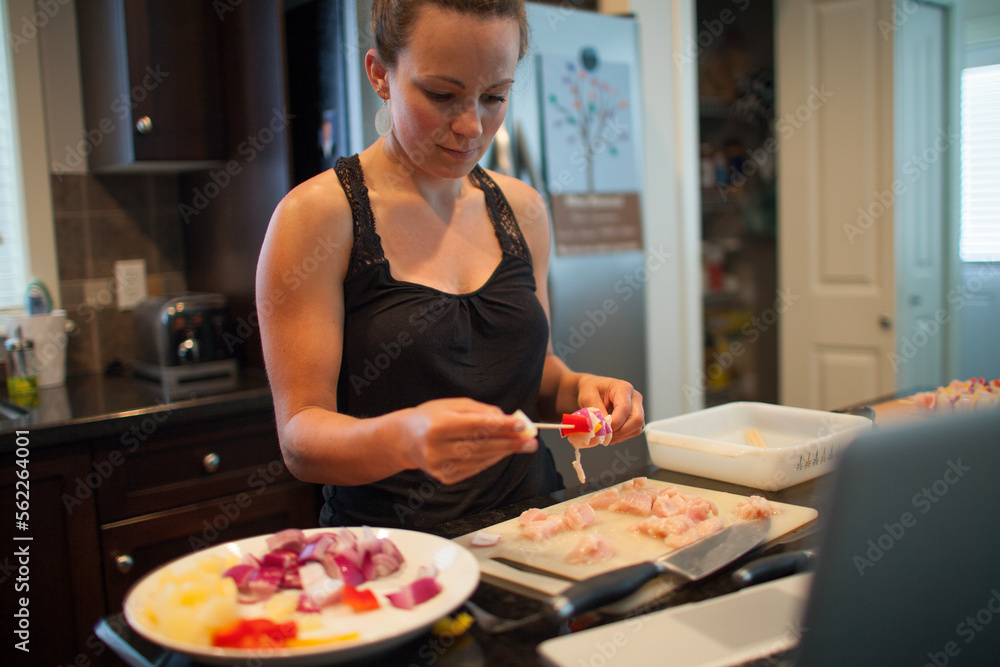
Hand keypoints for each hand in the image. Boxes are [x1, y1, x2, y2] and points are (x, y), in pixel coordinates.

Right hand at [393, 398, 535, 484]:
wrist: (405, 439)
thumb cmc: (432, 417)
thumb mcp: (453, 405)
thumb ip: (481, 411)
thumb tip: (507, 420)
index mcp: (438, 425)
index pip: (476, 426)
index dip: (501, 426)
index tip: (522, 424)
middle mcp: (437, 448)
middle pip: (481, 446)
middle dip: (509, 442)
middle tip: (531, 440)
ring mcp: (440, 466)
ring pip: (481, 460)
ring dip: (504, 452)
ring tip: (523, 445)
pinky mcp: (445, 478)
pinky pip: (475, 469)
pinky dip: (491, 460)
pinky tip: (502, 452)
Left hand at [576, 375, 644, 445]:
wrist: (595, 389)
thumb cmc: (592, 389)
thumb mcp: (588, 396)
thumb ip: (597, 412)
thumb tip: (603, 428)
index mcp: (623, 388)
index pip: (625, 409)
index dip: (615, 423)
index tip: (603, 429)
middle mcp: (634, 397)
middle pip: (637, 420)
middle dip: (620, 432)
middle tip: (605, 435)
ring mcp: (637, 408)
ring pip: (636, 428)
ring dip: (621, 435)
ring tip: (606, 434)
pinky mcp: (635, 417)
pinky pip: (633, 431)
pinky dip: (622, 436)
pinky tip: (611, 433)